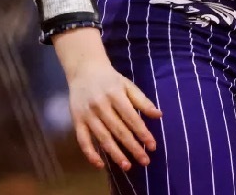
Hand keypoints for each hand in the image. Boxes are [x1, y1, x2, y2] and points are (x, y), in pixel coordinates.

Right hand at [60, 43, 161, 170]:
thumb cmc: (110, 79)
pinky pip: (83, 140)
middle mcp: (101, 106)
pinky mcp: (76, 121)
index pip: (132, 118)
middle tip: (145, 161)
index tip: (152, 146)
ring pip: (102, 138)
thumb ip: (142, 100)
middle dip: (133, 147)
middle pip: (119, 130)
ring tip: (127, 166)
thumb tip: (159, 115)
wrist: (84, 70)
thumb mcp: (128, 85)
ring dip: (115, 154)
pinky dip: (90, 154)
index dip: (142, 133)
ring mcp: (88, 114)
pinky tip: (100, 165)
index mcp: (116, 95)